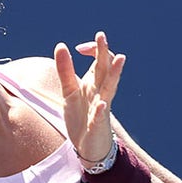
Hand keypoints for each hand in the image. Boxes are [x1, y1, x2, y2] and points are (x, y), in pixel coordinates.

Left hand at [54, 31, 125, 162]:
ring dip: (114, 74)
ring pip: (110, 88)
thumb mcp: (69, 91)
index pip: (101, 60)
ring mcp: (101, 108)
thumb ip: (65, 70)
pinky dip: (101, 109)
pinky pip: (100, 116)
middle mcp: (101, 91)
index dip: (93, 49)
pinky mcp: (97, 124)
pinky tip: (102, 103)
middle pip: (106, 68)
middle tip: (101, 36)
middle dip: (104, 52)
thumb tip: (61, 45)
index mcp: (95, 82)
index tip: (80, 47)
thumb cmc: (81, 116)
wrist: (89, 146)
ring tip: (120, 59)